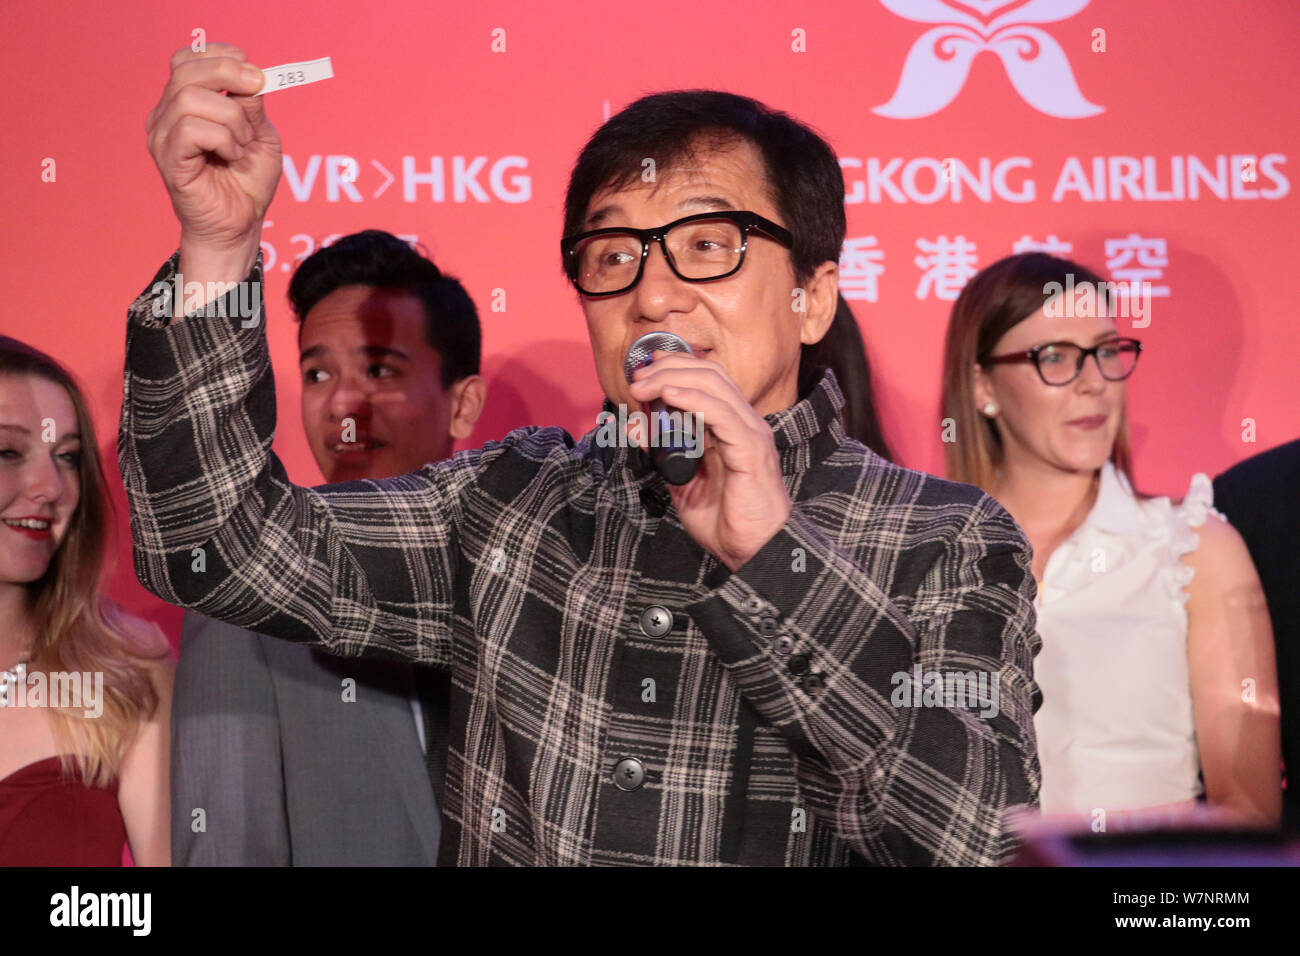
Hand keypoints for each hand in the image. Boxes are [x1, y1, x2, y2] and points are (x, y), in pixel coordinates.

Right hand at [146, 42, 281, 282]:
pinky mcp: (168, 159)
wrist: (240, 225)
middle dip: (228, 75)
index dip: (219, 56)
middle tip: (256, 93)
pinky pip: (190, 129)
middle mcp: (167, 114)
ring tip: (242, 143)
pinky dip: (222, 138)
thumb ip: (253, 104)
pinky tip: (231, 156)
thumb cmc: (247, 182)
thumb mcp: (260, 135)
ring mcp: (163, 136)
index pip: (187, 59)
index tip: (252, 72)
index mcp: (185, 102)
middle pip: (186, 71)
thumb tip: (251, 78)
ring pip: (189, 98)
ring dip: (230, 117)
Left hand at [628, 351, 791, 570]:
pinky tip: (671, 397)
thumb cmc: (725, 520)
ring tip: (644, 387)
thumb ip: (663, 454)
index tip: (643, 371)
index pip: (707, 379)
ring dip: (674, 380)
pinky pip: (723, 415)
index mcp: (732, 426)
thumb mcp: (682, 481)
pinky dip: (694, 401)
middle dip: (669, 368)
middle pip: (709, 374)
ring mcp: (751, 434)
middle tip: (637, 379)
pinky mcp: (751, 451)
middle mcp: (744, 423)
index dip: (675, 366)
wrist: (755, 552)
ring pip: (715, 386)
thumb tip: (635, 426)